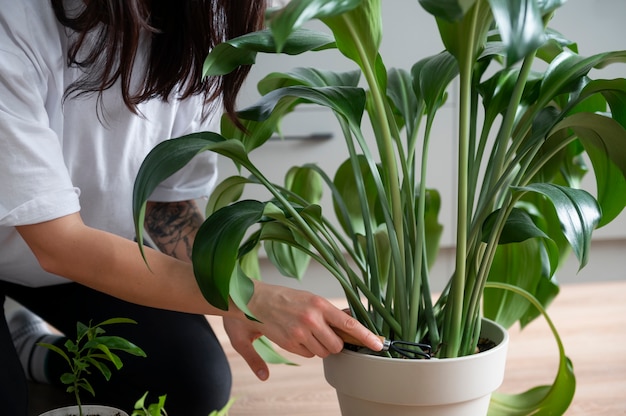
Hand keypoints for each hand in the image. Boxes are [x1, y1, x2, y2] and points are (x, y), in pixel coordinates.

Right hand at [225, 282, 382, 379]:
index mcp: (320, 303)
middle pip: (336, 345)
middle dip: (332, 343)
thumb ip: (328, 315)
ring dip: (317, 347)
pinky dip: (305, 350)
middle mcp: (312, 318)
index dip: (366, 336)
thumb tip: (346, 326)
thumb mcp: (308, 299)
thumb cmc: (281, 298)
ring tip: (304, 332)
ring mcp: (301, 332)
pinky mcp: (290, 342)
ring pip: (322, 352)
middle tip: (320, 332)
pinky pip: (308, 355)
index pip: (349, 322)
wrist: (252, 300)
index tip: (379, 344)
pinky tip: (295, 337)